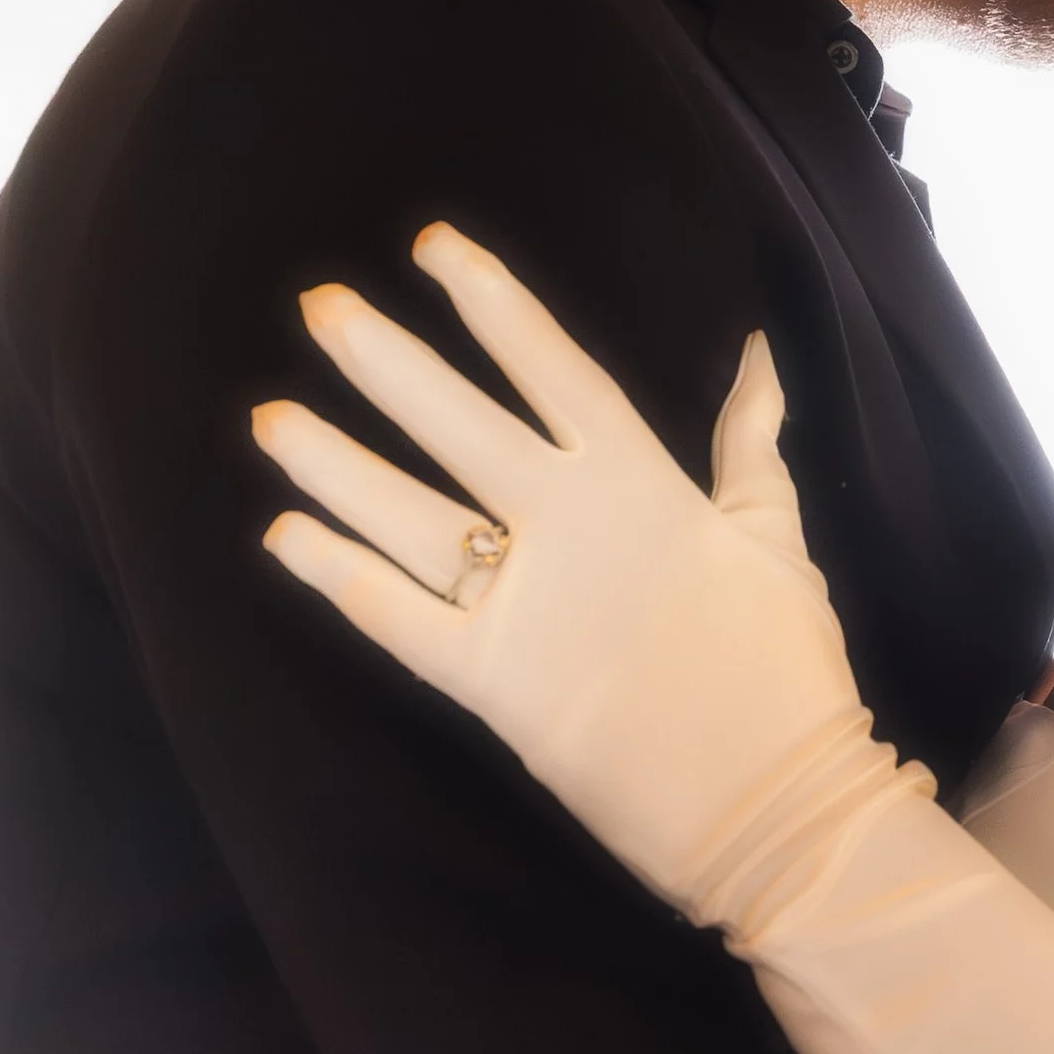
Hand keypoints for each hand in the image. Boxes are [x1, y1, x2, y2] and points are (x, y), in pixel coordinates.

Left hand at [254, 225, 913, 939]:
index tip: (432, 246)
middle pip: (456, 423)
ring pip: (407, 515)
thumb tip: (759, 355)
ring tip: (267, 417)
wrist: (780, 807)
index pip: (552, 368)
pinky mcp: (493, 687)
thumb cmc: (786, 671)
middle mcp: (571, 528)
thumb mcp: (776, 538)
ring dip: (332, 463)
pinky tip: (284, 535)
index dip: (491, 302)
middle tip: (316, 304)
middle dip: (383, 360)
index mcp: (643, 483)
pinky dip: (338, 578)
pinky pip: (398, 622)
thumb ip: (751, 443)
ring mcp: (525, 606)